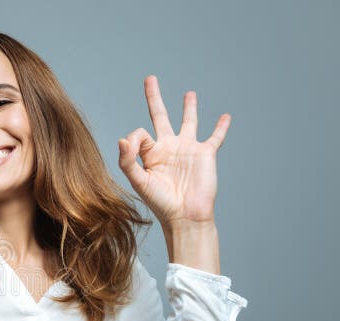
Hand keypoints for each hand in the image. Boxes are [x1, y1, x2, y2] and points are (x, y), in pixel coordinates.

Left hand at [117, 75, 230, 230]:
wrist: (186, 215)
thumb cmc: (160, 202)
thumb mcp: (139, 181)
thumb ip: (128, 160)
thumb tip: (122, 138)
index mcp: (150, 153)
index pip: (139, 133)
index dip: (135, 138)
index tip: (134, 147)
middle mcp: (168, 147)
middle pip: (160, 116)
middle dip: (154, 97)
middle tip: (150, 78)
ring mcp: (188, 148)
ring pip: (188, 121)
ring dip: (189, 107)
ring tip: (189, 94)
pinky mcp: (206, 153)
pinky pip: (216, 137)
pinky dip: (221, 127)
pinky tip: (226, 116)